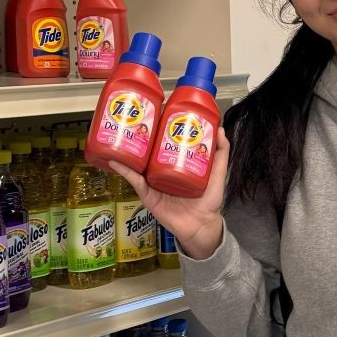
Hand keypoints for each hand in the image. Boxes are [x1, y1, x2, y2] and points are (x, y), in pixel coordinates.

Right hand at [95, 126, 229, 260]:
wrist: (201, 225)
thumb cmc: (209, 202)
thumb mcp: (217, 173)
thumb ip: (220, 153)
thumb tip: (220, 128)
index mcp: (177, 163)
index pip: (166, 141)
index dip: (162, 127)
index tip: (160, 110)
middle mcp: (163, 170)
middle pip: (150, 148)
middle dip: (144, 133)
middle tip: (139, 116)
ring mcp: (153, 181)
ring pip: (139, 161)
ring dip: (129, 147)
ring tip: (123, 131)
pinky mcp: (147, 194)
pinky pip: (134, 180)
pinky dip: (124, 170)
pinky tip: (115, 160)